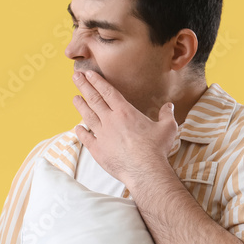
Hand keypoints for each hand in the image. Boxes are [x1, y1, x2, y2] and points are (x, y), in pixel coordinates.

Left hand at [71, 70, 177, 188]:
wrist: (145, 170)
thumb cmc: (156, 149)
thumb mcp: (167, 128)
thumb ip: (166, 115)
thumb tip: (169, 106)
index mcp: (125, 112)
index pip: (108, 91)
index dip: (97, 81)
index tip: (88, 73)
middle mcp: (111, 120)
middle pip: (94, 99)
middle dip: (84, 86)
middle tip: (75, 77)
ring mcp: (102, 135)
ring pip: (88, 116)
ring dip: (80, 106)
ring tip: (74, 98)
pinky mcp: (98, 150)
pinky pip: (86, 138)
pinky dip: (80, 132)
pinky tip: (77, 127)